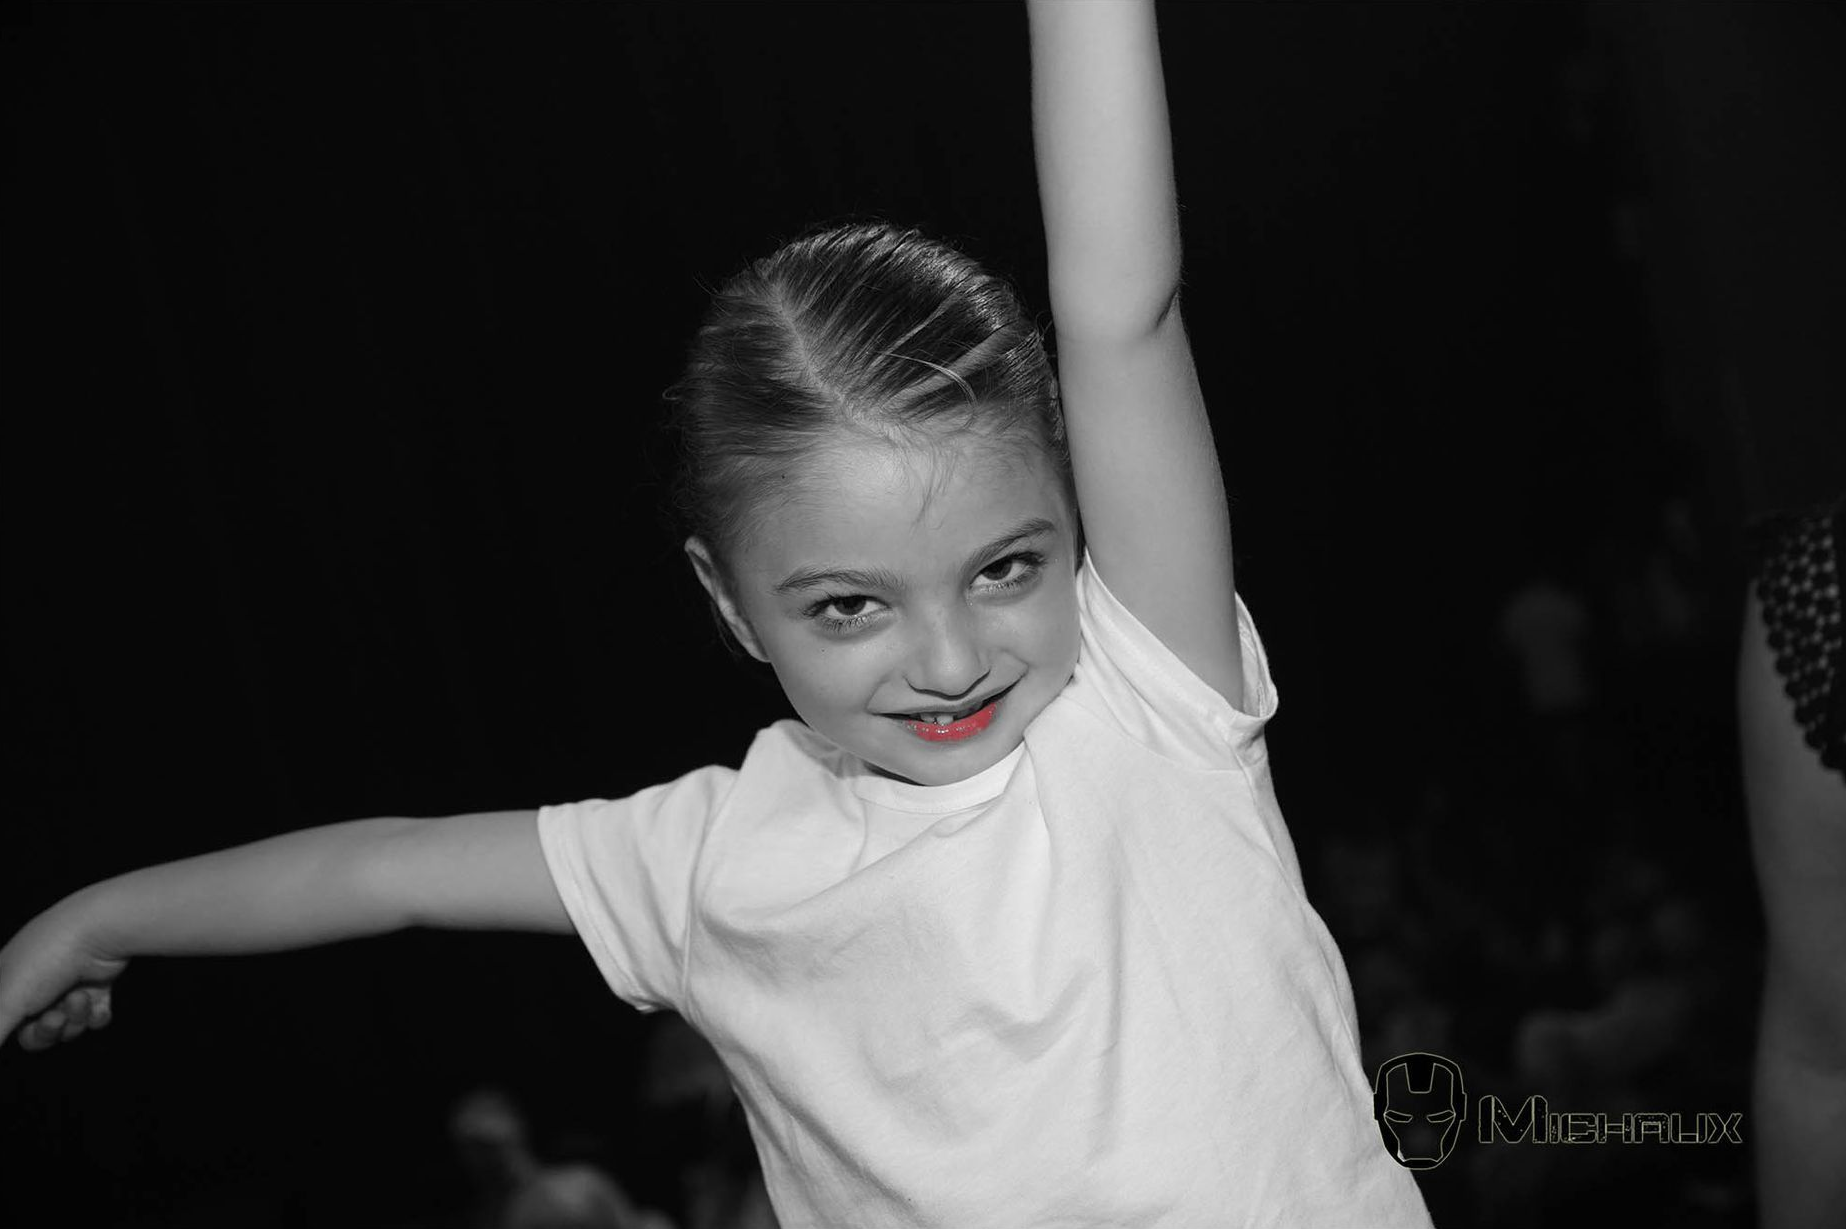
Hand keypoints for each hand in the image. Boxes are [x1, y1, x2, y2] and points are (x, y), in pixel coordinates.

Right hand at [0, 890, 129, 1050]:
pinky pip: (94, 1018)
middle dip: (47, 1030)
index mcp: (6, 981)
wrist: (102, 931)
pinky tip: (98, 1005)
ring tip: (80, 996)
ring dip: (75, 1017)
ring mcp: (67, 983)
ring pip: (67, 1027)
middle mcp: (35, 982)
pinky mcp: (97, 985)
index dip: (12, 1027)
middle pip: (35, 1033)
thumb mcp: (7, 1001)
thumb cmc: (47, 959)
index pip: (2, 1019)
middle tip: (56, 1018)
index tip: (28, 1019)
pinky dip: (96, 1016)